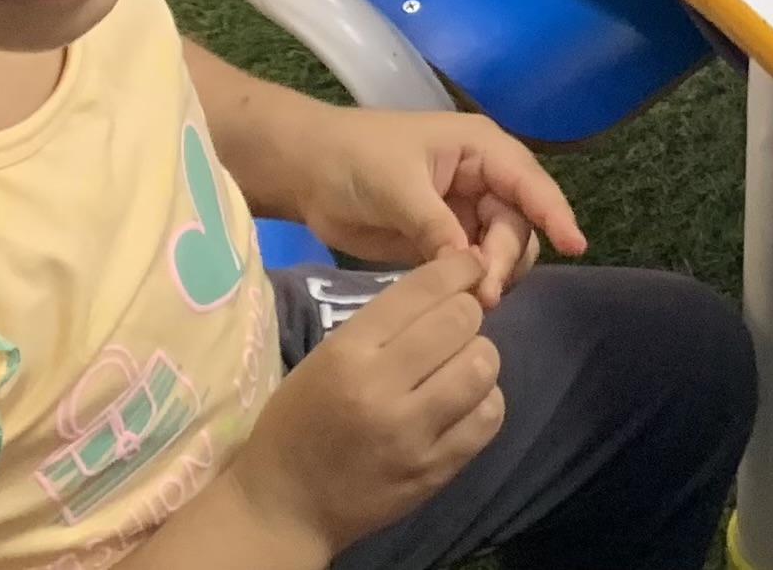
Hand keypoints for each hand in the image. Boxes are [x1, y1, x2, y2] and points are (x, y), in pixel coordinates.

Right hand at [226, 254, 504, 550]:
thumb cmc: (297, 424)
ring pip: (483, 365)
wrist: (284, 508)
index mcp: (346, 354)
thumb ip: (383, 326)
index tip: (468, 264)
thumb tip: (449, 286)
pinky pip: (488, 416)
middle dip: (466, 312)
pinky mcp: (435, 470)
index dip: (456, 268)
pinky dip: (485, 399)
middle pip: (461, 321)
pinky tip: (465, 401)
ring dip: (479, 355)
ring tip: (460, 363)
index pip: (421, 291)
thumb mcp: (323, 360)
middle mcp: (382, 389)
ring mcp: (413, 434)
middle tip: (456, 324)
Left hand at [282, 107, 586, 303]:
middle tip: (484, 293)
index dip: (555, 213)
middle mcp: (482, 178)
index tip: (576, 246)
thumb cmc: (354, 159)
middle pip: (518, 224)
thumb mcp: (397, 186)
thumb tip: (471, 269)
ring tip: (473, 301)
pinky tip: (462, 300)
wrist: (306, 172)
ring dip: (494, 275)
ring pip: (501, 249)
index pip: (529, 182)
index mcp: (480, 149)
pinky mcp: (444, 240)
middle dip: (507, 258)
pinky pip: (474, 264)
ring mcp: (464, 210)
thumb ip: (437, 226)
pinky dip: (473, 283)